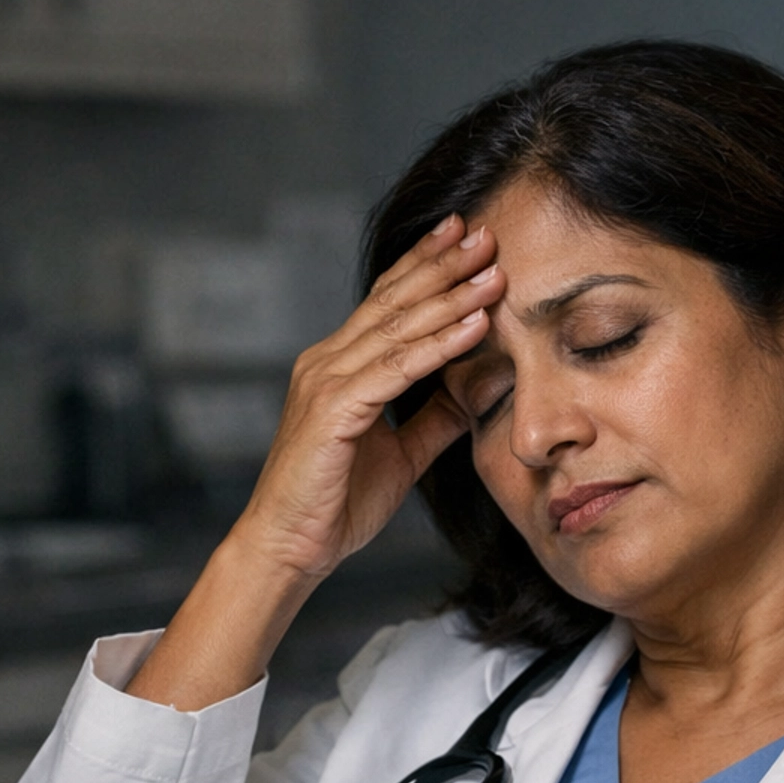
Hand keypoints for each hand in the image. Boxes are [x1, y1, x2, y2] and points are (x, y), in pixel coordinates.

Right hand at [233, 213, 504, 585]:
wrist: (290, 548)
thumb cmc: (334, 505)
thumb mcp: (401, 455)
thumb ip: (433, 418)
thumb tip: (473, 388)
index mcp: (337, 367)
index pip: (386, 304)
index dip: (424, 267)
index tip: (463, 237)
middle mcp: (326, 362)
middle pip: (392, 302)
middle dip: (442, 265)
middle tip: (486, 234)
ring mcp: (325, 382)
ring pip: (397, 329)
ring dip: (449, 297)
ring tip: (492, 272)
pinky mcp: (333, 410)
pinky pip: (396, 370)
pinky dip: (437, 346)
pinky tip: (472, 327)